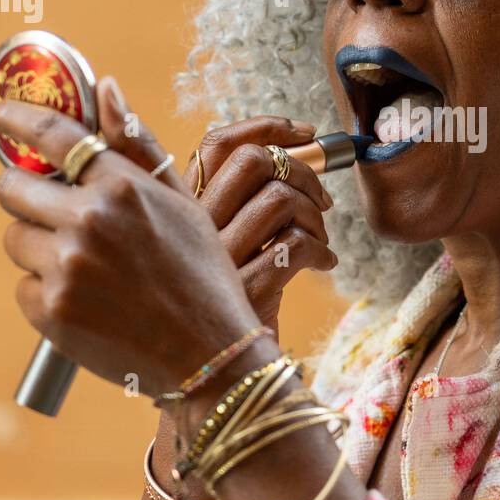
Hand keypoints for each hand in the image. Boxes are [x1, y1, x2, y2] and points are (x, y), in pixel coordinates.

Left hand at [0, 87, 262, 397]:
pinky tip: (90, 303)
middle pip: (13, 187)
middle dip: (29, 198)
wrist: (209, 354)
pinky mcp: (50, 310)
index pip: (51, 134)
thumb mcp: (182, 202)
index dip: (10, 116)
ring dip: (40, 248)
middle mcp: (89, 219)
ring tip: (91, 271)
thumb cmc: (201, 273)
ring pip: (15, 239)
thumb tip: (105, 86)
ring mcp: (66, 266)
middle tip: (61, 219)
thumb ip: (137, 144)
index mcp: (123, 186)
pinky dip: (48, 293)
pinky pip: (24, 287)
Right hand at [185, 116, 337, 330]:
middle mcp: (190, 230)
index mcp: (177, 210)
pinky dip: (321, 250)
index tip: (303, 132)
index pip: (215, 143)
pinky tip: (322, 263)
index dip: (265, 126)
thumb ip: (237, 202)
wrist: (214, 373)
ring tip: (319, 236)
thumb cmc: (223, 303)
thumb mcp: (216, 247)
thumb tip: (295, 152)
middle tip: (321, 196)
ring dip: (315, 213)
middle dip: (302, 169)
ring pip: (279, 198)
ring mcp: (215, 261)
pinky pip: (296, 245)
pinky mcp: (244, 291)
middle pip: (252, 161)